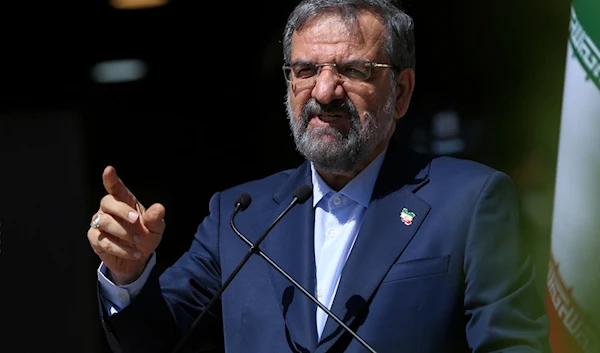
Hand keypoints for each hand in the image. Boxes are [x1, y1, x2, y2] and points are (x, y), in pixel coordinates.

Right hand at [88, 166, 165, 284]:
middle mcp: (109, 209)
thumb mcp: (156, 228)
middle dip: (122, 211)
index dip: (111, 179)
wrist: (137, 259)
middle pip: (108, 202)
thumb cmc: (146, 236)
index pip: (116, 187)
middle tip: (137, 221)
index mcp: (125, 201)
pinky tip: (136, 254)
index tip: (109, 169)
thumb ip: (155, 218)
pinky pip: (104, 242)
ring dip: (125, 233)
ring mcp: (99, 223)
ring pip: (105, 222)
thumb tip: (159, 208)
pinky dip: (122, 249)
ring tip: (140, 241)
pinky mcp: (95, 238)